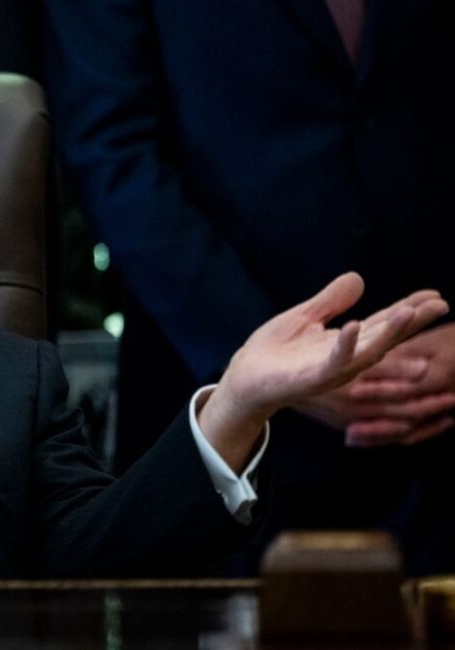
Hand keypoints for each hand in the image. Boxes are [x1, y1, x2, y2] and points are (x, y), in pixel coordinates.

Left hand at [198, 273, 447, 469]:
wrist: (244, 378)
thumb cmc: (274, 351)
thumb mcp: (304, 318)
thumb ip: (331, 301)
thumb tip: (358, 277)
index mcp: (345, 342)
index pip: (384, 322)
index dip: (409, 309)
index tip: (436, 295)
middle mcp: (345, 357)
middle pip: (385, 337)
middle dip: (412, 322)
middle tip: (439, 305)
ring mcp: (329, 369)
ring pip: (367, 352)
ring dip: (388, 333)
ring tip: (407, 312)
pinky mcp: (309, 378)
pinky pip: (331, 362)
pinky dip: (344, 345)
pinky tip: (352, 326)